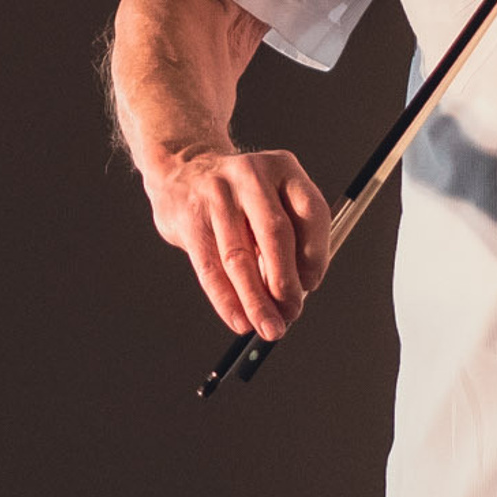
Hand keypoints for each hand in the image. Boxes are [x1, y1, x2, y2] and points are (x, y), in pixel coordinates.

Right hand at [146, 148, 330, 340]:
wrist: (181, 169)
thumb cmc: (238, 196)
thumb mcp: (271, 197)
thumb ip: (287, 238)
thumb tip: (296, 293)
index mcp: (283, 169)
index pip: (311, 213)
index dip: (315, 255)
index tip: (311, 285)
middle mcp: (251, 176)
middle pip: (275, 235)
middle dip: (285, 283)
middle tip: (291, 313)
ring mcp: (217, 195)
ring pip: (239, 257)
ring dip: (256, 301)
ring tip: (268, 327)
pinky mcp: (190, 219)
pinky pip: (210, 268)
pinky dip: (227, 300)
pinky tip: (239, 319)